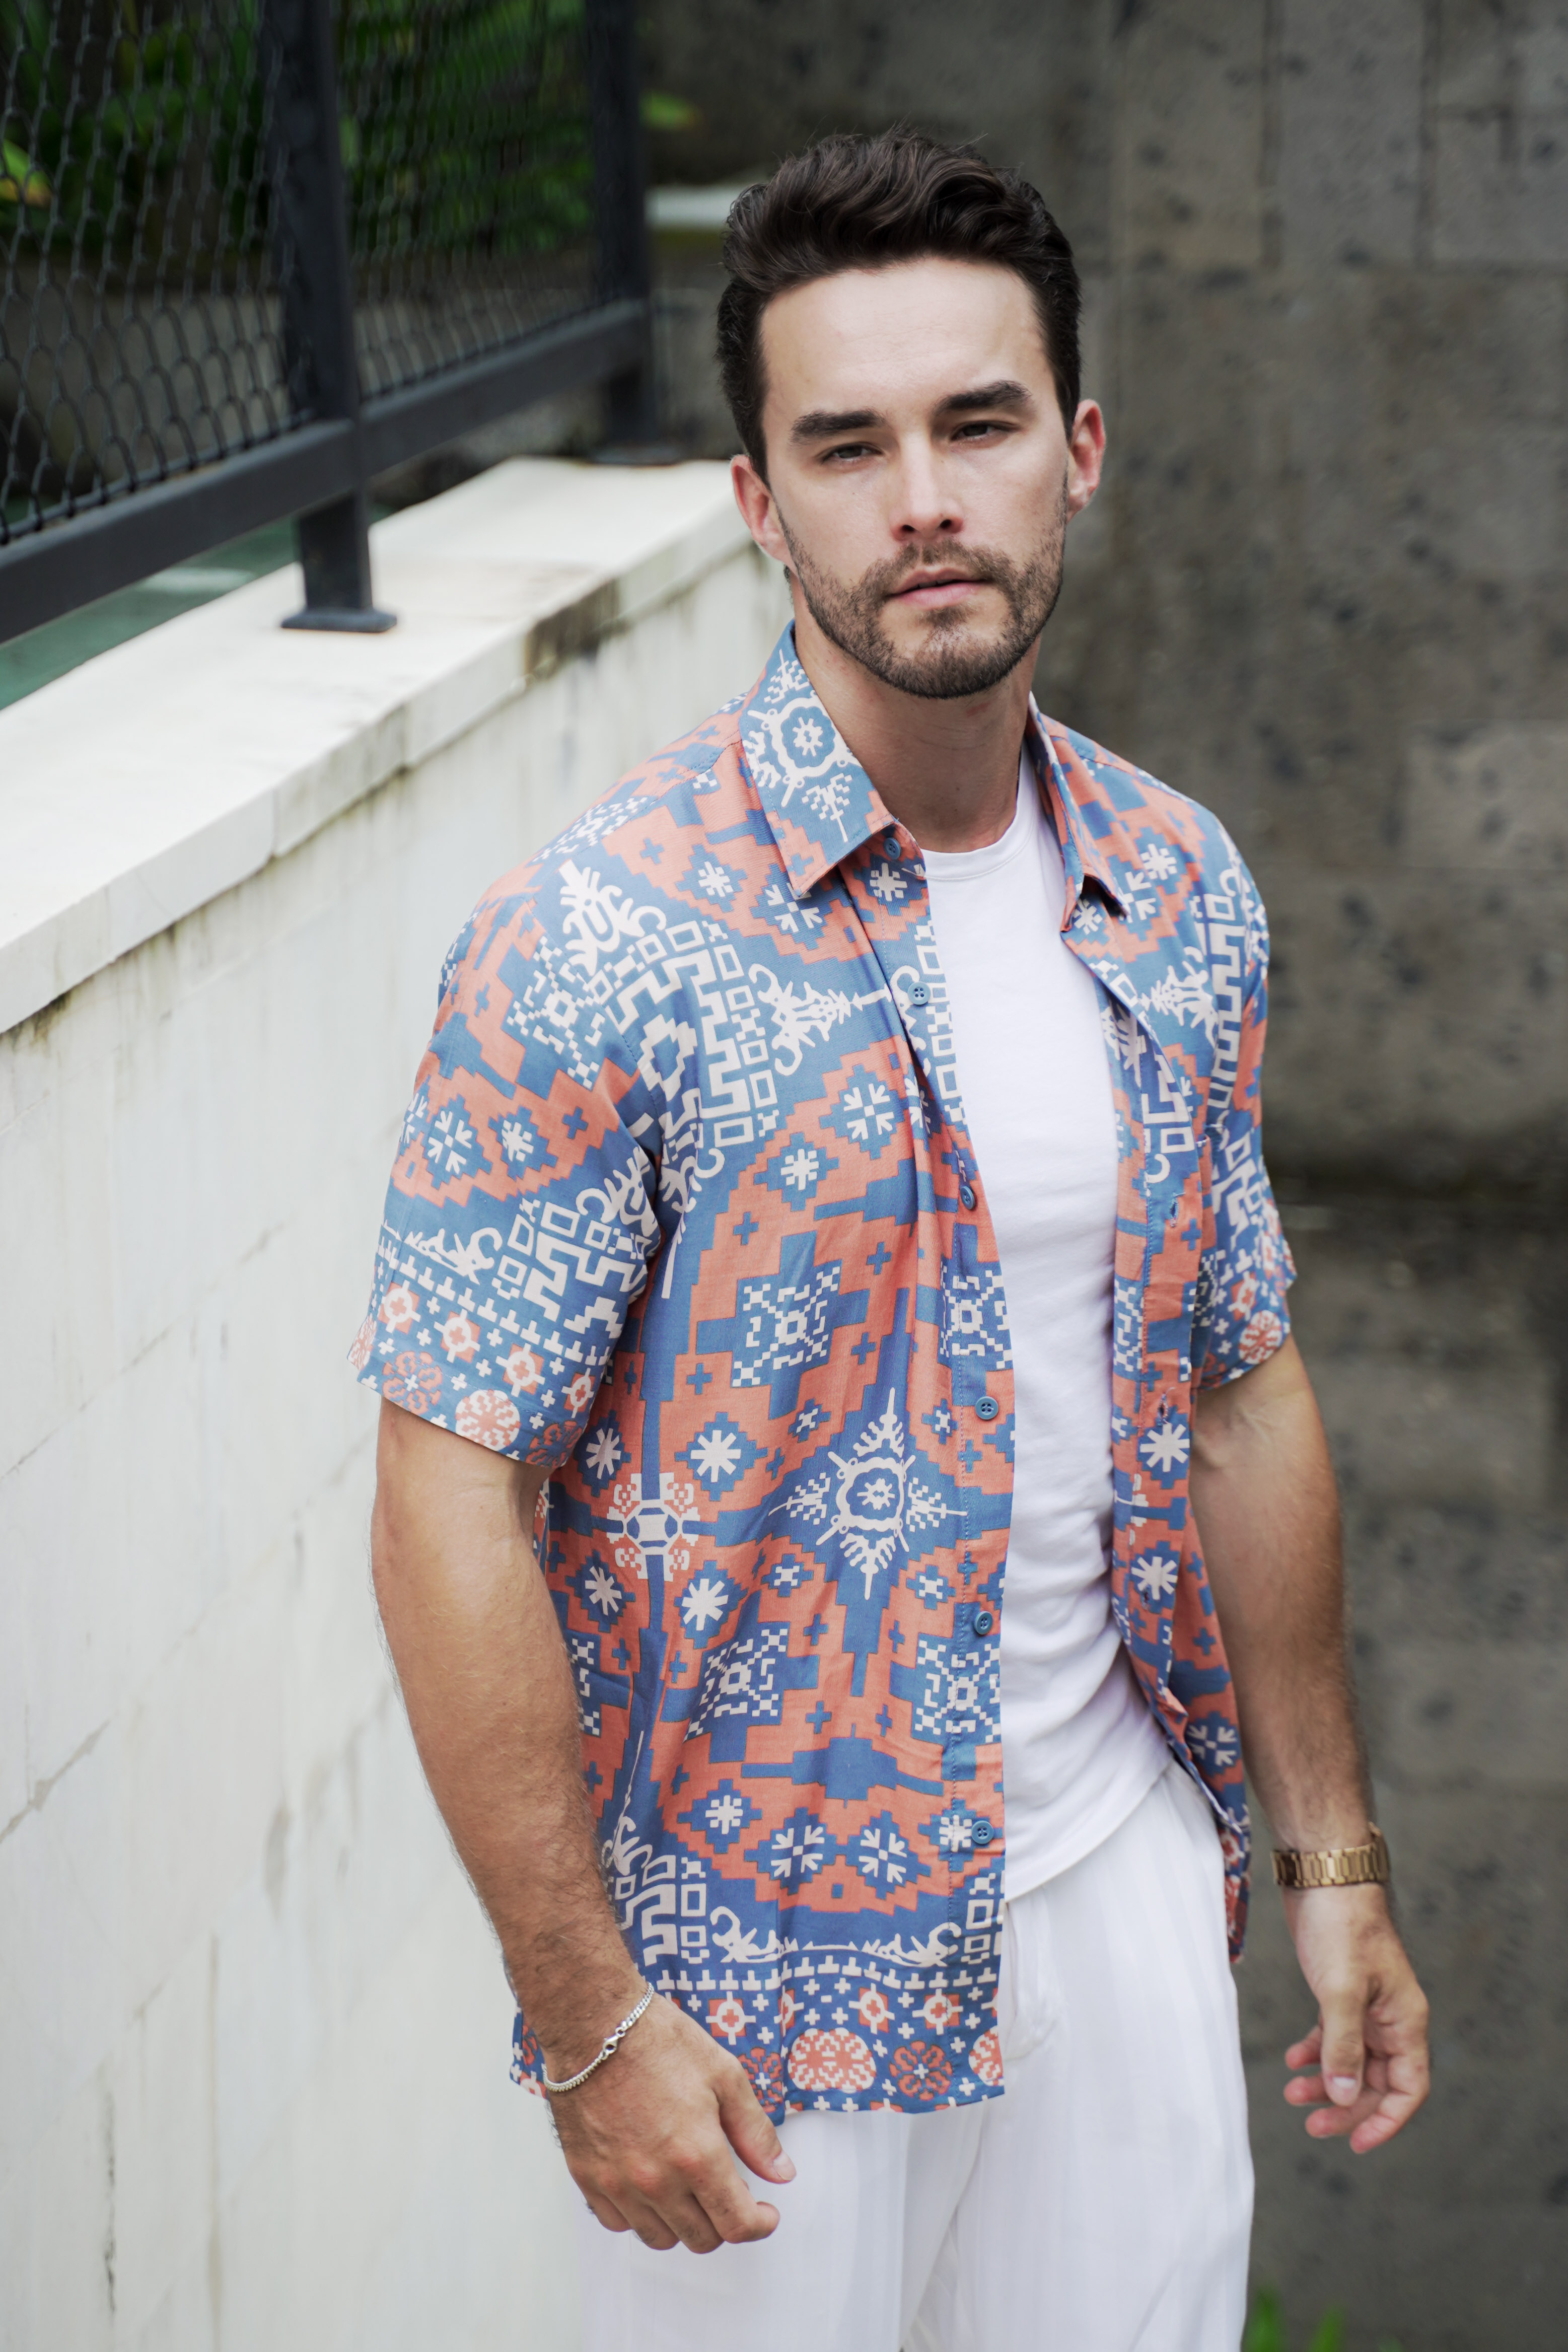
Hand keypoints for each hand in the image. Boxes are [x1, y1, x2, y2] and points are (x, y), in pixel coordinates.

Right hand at [547, 1992, 795, 2251]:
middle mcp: (657, 2180)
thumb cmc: (658, 2041)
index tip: (764, 2214)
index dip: (760, 2225)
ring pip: (660, 2238)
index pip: (737, 2225)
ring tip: (689, 2189)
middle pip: (701, 2239)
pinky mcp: (588, 2178)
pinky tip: (649, 2184)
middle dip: (724, 2222)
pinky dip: (639, 2214)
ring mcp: (619, 2183)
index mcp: (697, 2155)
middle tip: (728, 2193)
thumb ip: (755, 2132)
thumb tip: (781, 2172)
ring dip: (683, 2223)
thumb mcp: (725, 2076)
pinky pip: (618, 2223)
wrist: (595, 2024)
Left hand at [1281, 1884, 1430, 2152]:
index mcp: (1405, 2020)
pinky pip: (1333, 2035)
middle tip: (1311, 2123)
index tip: (1355, 2143)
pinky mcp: (1340, 1990)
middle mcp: (1390, 2017)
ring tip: (1292, 2092)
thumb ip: (1342, 2046)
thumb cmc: (1341, 1925)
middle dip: (1346, 2105)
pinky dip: (1315, 2051)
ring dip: (1326, 2081)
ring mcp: (1365, 2004)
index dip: (1385, 2120)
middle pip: (1376, 2080)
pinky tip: (1292, 2059)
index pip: (1408, 2087)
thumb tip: (1344, 2097)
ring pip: (1351, 2060)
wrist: (1324, 1876)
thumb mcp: (1340, 1990)